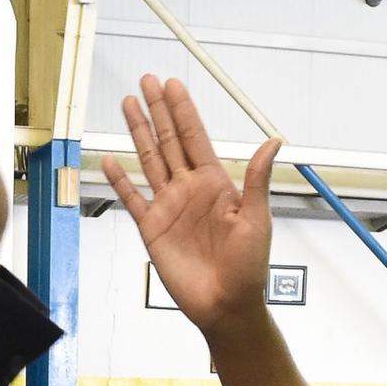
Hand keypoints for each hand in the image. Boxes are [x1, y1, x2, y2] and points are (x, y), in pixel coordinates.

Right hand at [100, 76, 281, 336]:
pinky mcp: (152, 229)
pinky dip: (121, 179)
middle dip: (157, 110)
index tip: (173, 84)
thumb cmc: (248, 267)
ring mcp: (169, 207)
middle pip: (168, 141)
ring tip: (128, 104)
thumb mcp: (257, 219)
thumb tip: (274, 142)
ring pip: (149, 161)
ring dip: (139, 132)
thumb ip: (256, 180)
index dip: (183, 111)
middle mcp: (190, 190)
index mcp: (216, 184)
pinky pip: (132, 198)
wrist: (226, 305)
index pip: (195, 138)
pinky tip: (112, 158)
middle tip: (146, 80)